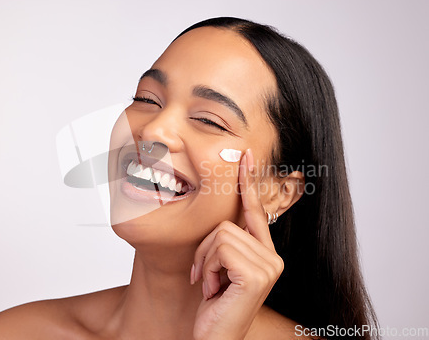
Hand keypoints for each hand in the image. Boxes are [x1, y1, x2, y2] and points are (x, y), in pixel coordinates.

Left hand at [191, 149, 283, 339]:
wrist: (214, 338)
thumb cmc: (215, 306)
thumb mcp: (220, 268)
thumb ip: (226, 243)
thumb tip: (218, 219)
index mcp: (265, 253)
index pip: (254, 211)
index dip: (248, 182)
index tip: (245, 156)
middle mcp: (273, 257)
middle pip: (227, 223)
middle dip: (205, 250)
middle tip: (205, 278)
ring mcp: (268, 265)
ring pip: (221, 234)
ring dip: (205, 262)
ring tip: (211, 286)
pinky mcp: (257, 274)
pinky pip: (220, 249)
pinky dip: (208, 268)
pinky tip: (214, 290)